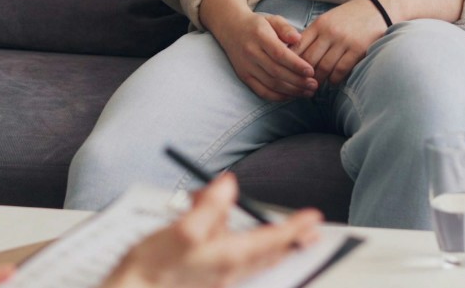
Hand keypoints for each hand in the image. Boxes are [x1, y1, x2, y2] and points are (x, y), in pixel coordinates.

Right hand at [106, 174, 321, 287]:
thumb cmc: (151, 269)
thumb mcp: (180, 231)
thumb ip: (209, 207)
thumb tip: (229, 185)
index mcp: (227, 259)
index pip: (271, 241)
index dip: (294, 228)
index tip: (314, 218)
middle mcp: (227, 273)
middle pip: (269, 254)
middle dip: (291, 240)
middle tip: (313, 230)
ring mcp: (217, 279)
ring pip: (252, 256)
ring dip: (268, 241)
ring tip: (280, 230)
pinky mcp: (206, 279)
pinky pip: (233, 258)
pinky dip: (241, 243)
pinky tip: (226, 228)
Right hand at [217, 8, 318, 100]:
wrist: (231, 28)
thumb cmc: (257, 24)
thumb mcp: (272, 19)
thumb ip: (286, 28)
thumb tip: (298, 38)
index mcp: (260, 36)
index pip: (279, 54)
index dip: (296, 65)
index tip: (311, 71)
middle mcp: (251, 53)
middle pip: (276, 72)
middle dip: (297, 81)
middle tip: (314, 85)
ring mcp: (246, 66)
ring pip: (270, 84)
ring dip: (291, 91)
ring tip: (307, 92)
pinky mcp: (244, 76)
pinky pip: (261, 91)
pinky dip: (277, 96)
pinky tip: (291, 96)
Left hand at [293, 0, 386, 85]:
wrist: (379, 8)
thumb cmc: (351, 16)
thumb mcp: (329, 19)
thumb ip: (314, 34)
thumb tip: (296, 53)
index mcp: (319, 23)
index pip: (298, 46)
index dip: (290, 62)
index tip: (289, 72)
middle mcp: (329, 32)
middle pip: (308, 59)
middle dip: (302, 75)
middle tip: (300, 84)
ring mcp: (344, 41)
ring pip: (323, 67)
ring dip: (318, 80)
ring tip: (315, 86)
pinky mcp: (358, 49)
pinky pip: (340, 70)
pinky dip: (334, 79)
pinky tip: (332, 81)